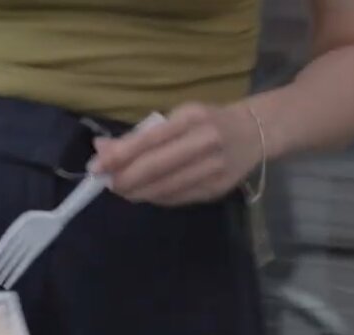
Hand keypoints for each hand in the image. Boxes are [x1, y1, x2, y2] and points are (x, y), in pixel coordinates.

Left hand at [91, 102, 262, 205]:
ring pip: (166, 187)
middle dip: (126, 179)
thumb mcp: (177, 117)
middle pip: (156, 167)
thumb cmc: (208, 120)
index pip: (150, 139)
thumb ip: (141, 134)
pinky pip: (178, 198)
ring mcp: (214, 168)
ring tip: (123, 190)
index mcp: (193, 118)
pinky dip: (157, 197)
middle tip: (108, 184)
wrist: (256, 132)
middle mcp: (206, 142)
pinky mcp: (218, 189)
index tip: (97, 167)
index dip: (121, 156)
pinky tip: (146, 193)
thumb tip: (101, 148)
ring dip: (138, 192)